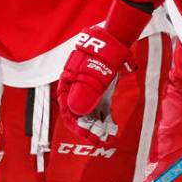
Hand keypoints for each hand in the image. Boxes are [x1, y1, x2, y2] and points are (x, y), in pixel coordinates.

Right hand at [58, 27, 131, 141]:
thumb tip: (77, 112)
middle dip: (89, 128)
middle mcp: (77, 91)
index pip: (68, 111)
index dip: (77, 125)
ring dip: (98, 126)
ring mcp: (90, 92)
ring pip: (91, 114)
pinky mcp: (101, 92)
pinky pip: (101, 109)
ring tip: (106, 135)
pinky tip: (112, 127)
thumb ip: (84, 91)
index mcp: (68, 85)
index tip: (87, 134)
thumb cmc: (99, 55)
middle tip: (100, 138)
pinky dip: (105, 119)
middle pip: (80, 115)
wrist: (114, 43)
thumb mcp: (91, 73)